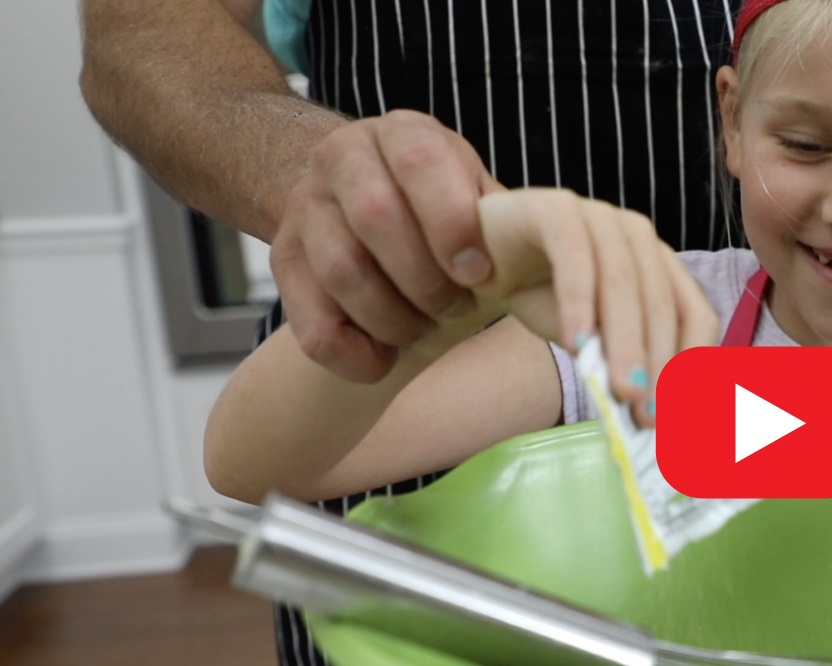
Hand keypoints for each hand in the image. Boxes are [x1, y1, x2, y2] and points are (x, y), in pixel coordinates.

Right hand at [270, 110, 500, 382]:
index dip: (452, 222)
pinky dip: (353, 355)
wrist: (355, 195)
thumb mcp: (472, 192)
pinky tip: (383, 358)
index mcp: (402, 134)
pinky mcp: (282, 260)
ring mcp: (305, 207)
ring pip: (342, 271)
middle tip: (454, 309)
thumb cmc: (436, 204)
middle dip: (425, 280)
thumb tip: (542, 256)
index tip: (478, 273)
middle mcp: (343, 158)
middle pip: (376, 217)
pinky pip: (311, 323)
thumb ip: (498, 218)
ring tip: (422, 331)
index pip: (420, 163)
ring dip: (393, 319)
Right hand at [476, 189, 718, 427]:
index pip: (694, 315)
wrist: (478, 254)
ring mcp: (601, 217)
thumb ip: (615, 364)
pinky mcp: (557, 210)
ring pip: (624, 282)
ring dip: (626, 341)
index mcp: (661, 266)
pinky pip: (574, 256)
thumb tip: (646, 414)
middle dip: (659, 364)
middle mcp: (640, 239)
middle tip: (650, 415)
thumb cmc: (541, 295)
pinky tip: (575, 344)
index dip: (691, 365)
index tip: (682, 413)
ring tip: (622, 390)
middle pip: (662, 304)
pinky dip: (579, 302)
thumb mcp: (588, 339)